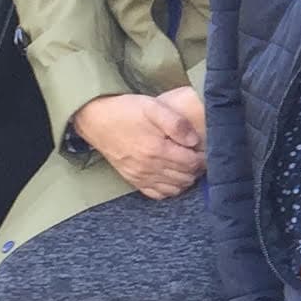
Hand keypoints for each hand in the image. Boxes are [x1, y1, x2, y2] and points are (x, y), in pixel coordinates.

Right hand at [73, 90, 203, 200]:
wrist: (95, 120)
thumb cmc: (126, 111)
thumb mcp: (153, 107)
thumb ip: (177, 123)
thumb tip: (194, 140)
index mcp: (157, 150)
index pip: (192, 163)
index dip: (203, 157)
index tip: (204, 149)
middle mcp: (149, 167)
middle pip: (186, 177)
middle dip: (196, 168)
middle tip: (198, 156)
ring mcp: (140, 176)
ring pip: (174, 188)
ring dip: (185, 179)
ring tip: (187, 165)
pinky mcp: (133, 180)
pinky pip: (157, 194)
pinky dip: (169, 188)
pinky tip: (172, 176)